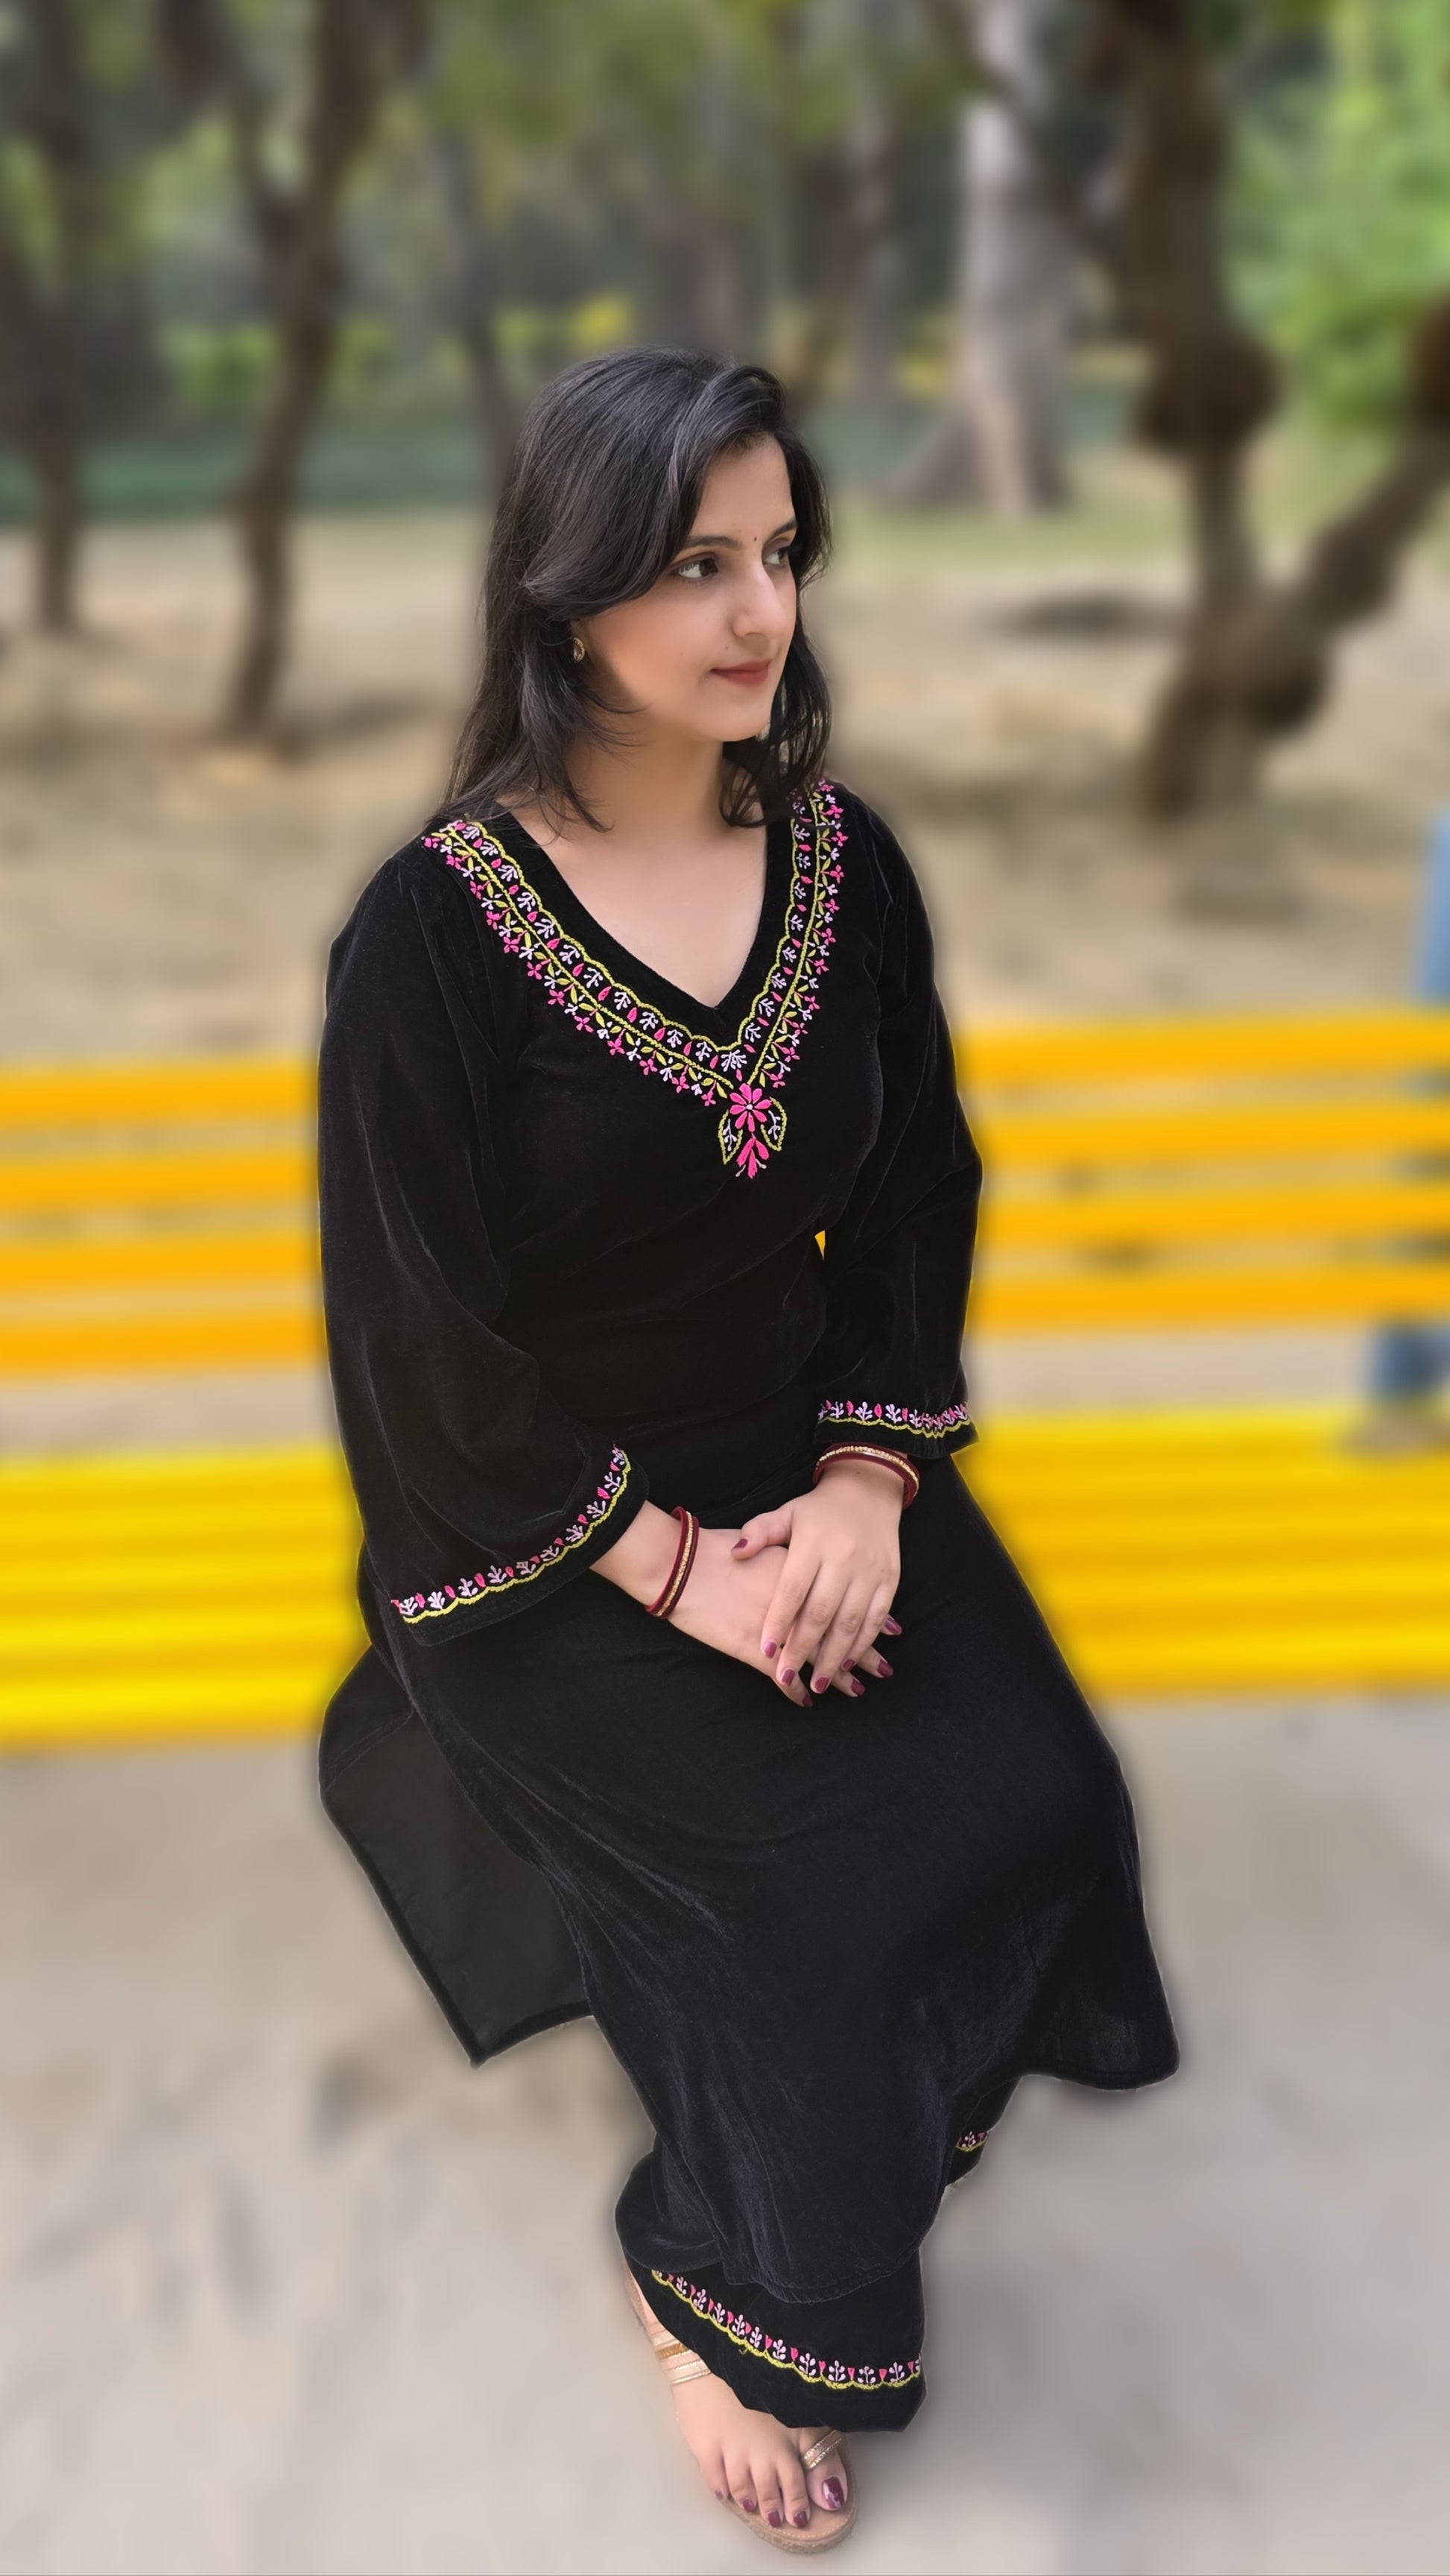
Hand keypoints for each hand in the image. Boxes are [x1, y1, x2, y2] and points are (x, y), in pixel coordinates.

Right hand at [593, 1503, 871, 1705]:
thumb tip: (807, 1567)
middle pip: (841, 1633)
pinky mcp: (755, 1651)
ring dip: (838, 1677)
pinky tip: (806, 1701)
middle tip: (884, 1669)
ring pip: (818, 1659)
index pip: (846, 1601)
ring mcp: (779, 1632)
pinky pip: (783, 1678)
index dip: (870, 1617)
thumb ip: (787, 1556)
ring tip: (858, 1690)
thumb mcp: (761, 1542)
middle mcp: (799, 1606)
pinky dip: (795, 1692)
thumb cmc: (716, 1550)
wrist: (683, 1566)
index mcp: (803, 1576)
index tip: (894, 1630)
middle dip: (864, 1653)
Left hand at [730, 1457, 905, 1700]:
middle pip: (821, 1612)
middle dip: (803, 1649)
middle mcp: (844, 1559)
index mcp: (814, 1544)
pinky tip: (850, 1662)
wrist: (869, 1489)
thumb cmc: (819, 1509)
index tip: (765, 1650)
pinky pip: (876, 1618)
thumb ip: (760, 1532)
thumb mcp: (787, 1512)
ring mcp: (870, 1571)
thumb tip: (736, 1551)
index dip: (779, 1622)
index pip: (793, 1589)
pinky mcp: (890, 1579)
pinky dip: (864, 1643)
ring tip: (819, 1683)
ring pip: (851, 1621)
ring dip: (834, 1656)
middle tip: (786, 1675)